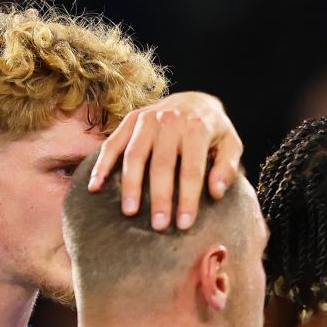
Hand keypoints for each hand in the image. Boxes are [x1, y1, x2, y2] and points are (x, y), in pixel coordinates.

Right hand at [87, 91, 243, 230]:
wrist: (196, 101)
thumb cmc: (215, 132)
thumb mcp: (232, 145)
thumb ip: (227, 167)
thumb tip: (215, 192)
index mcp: (196, 127)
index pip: (191, 169)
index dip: (188, 198)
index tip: (184, 224)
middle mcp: (169, 120)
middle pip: (162, 164)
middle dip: (160, 197)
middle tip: (158, 226)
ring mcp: (147, 119)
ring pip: (134, 155)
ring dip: (130, 184)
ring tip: (129, 212)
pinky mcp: (130, 120)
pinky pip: (113, 143)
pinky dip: (102, 164)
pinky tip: (95, 186)